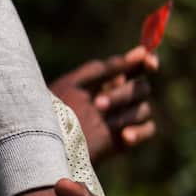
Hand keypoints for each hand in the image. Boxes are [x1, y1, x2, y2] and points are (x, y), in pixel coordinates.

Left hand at [49, 46, 158, 162]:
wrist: (46, 143)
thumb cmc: (56, 109)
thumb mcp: (74, 85)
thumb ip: (103, 69)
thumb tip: (140, 52)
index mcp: (108, 80)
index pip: (137, 67)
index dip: (147, 62)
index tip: (148, 61)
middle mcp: (121, 97)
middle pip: (141, 89)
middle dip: (122, 95)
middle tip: (98, 105)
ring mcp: (126, 117)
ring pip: (144, 109)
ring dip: (126, 114)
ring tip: (104, 121)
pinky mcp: (128, 137)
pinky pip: (148, 129)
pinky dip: (139, 131)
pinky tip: (125, 136)